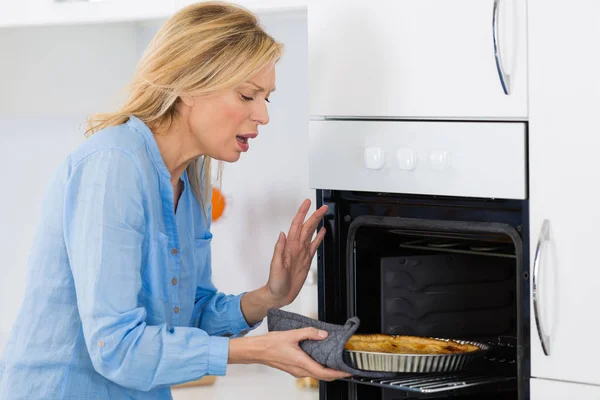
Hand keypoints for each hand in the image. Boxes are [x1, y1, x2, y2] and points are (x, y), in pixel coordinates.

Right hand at [229, 328, 350, 380]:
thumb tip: (323, 334)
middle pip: (322, 376)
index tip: (347, 372)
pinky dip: (318, 368)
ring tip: (335, 362)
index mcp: (301, 363)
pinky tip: (320, 359)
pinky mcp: (293, 369)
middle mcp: (299, 370)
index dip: (338, 374)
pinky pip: (309, 371)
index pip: (324, 373)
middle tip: (345, 368)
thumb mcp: (292, 334)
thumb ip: (309, 333)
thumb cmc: (270, 344)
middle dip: (336, 374)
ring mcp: (296, 371)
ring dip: (327, 371)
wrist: (257, 350)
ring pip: (316, 374)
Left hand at [266, 199, 327, 307]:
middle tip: (322, 207)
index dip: (302, 213)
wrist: (279, 294)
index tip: (307, 204)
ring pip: (310, 234)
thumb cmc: (275, 282)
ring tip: (322, 214)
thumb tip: (282, 234)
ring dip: (316, 223)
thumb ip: (279, 249)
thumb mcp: (275, 265)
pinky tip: (322, 231)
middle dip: (314, 215)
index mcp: (289, 247)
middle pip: (306, 227)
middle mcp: (296, 247)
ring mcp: (301, 253)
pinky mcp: (306, 260)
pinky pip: (314, 245)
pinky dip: (318, 238)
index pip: (296, 225)